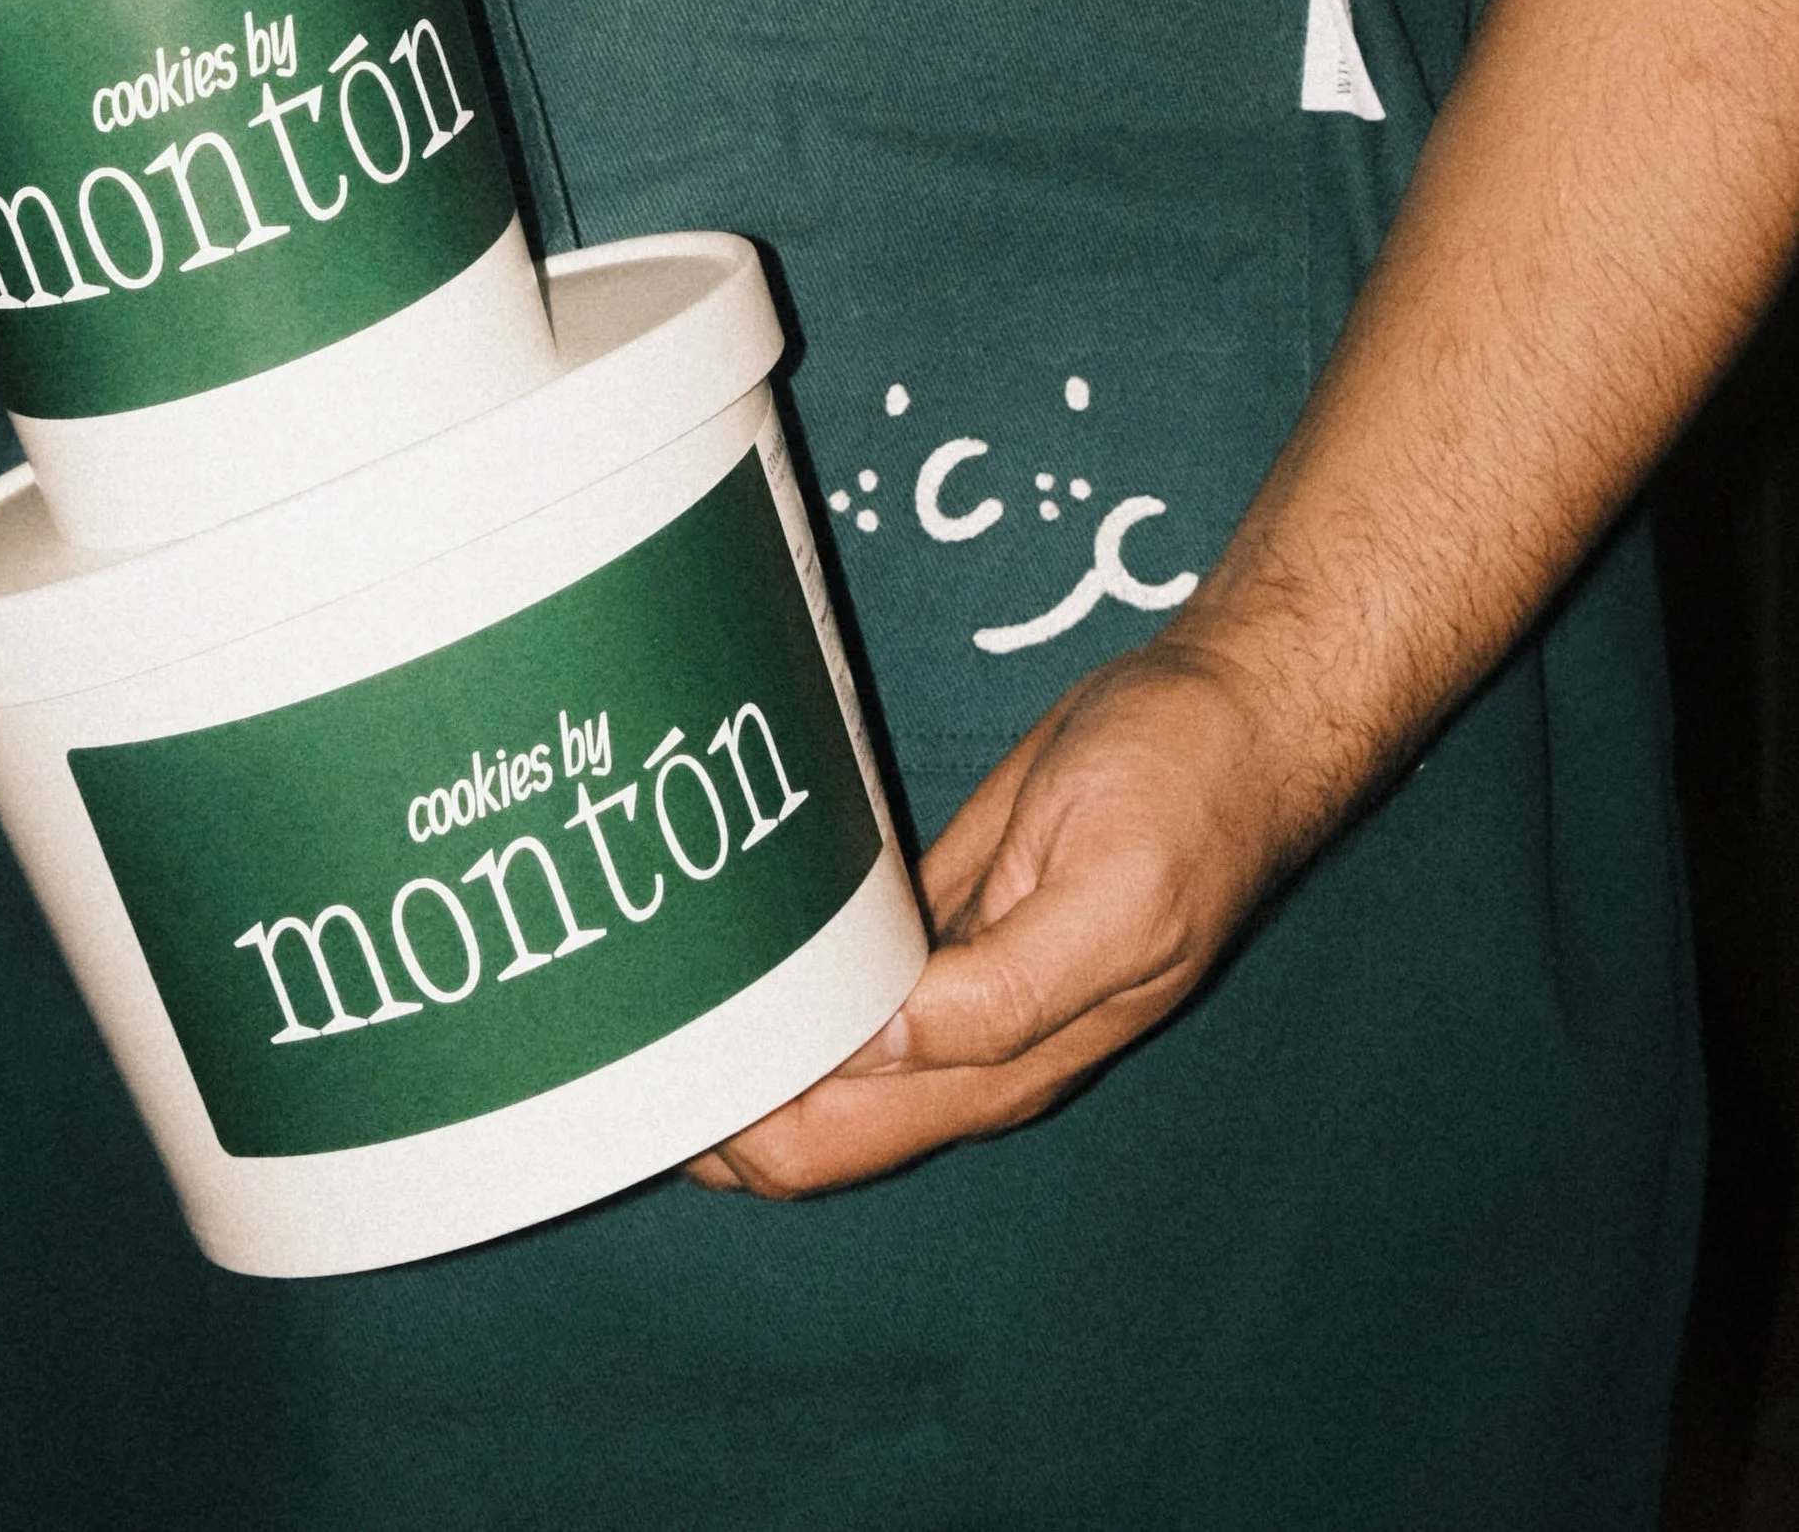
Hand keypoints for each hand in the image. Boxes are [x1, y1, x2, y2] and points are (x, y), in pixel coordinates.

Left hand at [687, 636, 1314, 1196]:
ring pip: (819, 1049)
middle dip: (711, 1095)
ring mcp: (957, 980)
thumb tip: (871, 1053)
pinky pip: (851, 968)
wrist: (1239, 711)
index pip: (830, 1143)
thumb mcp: (1112, 894)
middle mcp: (970, 1043)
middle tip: (614, 1027)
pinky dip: (788, 969)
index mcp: (1007, 1060)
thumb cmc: (1189, 792)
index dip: (737, 1128)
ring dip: (740, 1034)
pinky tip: (724, 936)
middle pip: (804, 1117)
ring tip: (640, 987)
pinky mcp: (952, 912)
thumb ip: (1001, 994)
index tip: (652, 1073)